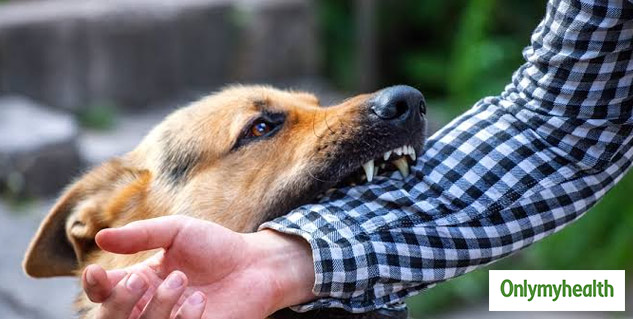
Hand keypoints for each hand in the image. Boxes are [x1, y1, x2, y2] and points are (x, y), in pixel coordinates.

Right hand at [82, 215, 314, 318]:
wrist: (256, 265)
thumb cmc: (216, 245)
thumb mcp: (178, 230)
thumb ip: (141, 234)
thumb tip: (100, 237)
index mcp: (141, 279)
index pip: (103, 290)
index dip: (94, 286)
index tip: (96, 273)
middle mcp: (150, 305)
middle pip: (112, 317)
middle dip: (118, 301)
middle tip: (140, 280)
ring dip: (156, 307)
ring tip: (181, 280)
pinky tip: (200, 300)